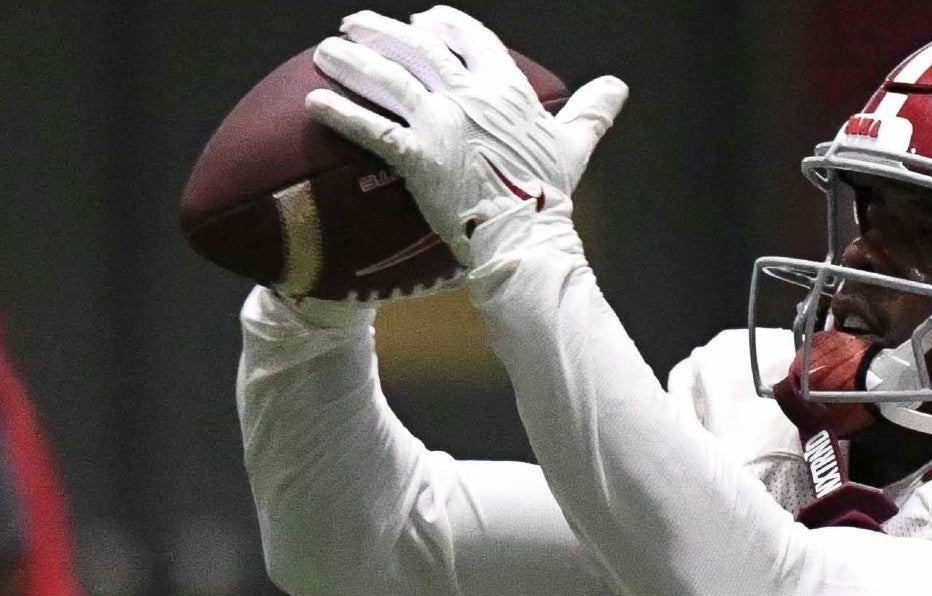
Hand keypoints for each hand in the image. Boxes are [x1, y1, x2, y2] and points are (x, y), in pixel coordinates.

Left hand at [306, 7, 627, 260]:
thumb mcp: (574, 145)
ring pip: (389, 78)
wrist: (528, 239)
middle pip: (419, 48)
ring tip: (324, 52)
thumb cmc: (551, 195)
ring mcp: (443, 123)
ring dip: (352, 61)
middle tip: (354, 26)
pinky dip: (340, 112)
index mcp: (506, 89)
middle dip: (382, 31)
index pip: (471, 39)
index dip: (444, 25)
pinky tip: (313, 102)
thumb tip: (618, 87)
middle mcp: (471, 96)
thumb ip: (591, 111)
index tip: (423, 20)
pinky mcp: (418, 156)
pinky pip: (372, 128)